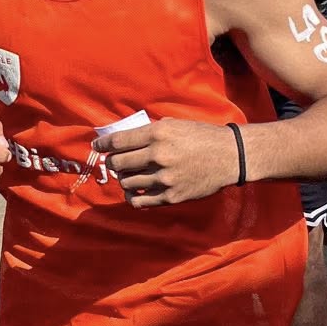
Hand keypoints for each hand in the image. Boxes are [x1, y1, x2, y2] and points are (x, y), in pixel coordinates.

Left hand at [100, 118, 235, 206]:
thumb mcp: (174, 125)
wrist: (229, 156)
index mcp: (158, 134)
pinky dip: (132, 197)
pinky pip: (140, 201)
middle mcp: (158, 156)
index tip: (97, 147)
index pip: (118, 142)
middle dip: (114, 163)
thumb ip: (148, 131)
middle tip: (118, 162)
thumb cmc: (201, 136)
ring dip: (125, 179)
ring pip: (127, 183)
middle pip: (118, 164)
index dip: (103, 145)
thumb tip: (121, 139)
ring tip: (130, 175)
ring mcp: (164, 178)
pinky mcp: (171, 196)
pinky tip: (135, 192)